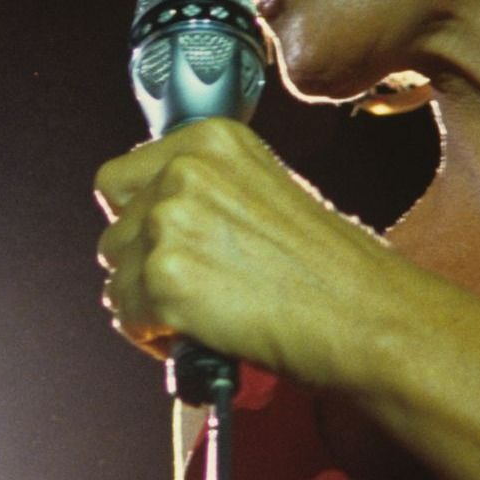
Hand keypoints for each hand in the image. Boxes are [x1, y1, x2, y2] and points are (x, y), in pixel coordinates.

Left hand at [94, 117, 399, 386]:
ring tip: (195, 320)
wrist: (364, 316)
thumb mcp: (265, 193)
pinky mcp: (163, 281)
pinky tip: (196, 339)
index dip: (138, 220)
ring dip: (144, 303)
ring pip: (115, 274)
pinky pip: (126, 316)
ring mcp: (169, 224)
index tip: (162, 247)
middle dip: (142, 265)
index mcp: (209, 140)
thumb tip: (158, 225)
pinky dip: (153, 337)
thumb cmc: (331, 268)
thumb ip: (207, 194)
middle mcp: (183, 172)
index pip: (121, 178)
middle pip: (114, 228)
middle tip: (185, 294)